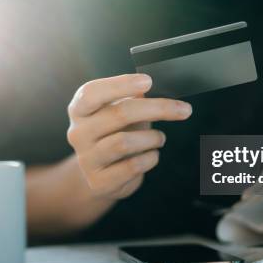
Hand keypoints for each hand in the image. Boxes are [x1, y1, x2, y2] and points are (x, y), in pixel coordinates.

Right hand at [67, 73, 191, 199]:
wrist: (101, 175)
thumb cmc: (115, 134)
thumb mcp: (120, 112)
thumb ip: (133, 99)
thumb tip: (155, 88)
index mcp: (80, 110)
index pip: (93, 92)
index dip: (121, 85)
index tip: (148, 81)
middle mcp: (78, 133)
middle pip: (119, 114)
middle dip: (157, 109)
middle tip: (184, 109)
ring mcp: (86, 159)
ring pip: (124, 142)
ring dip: (152, 138)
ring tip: (160, 138)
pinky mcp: (99, 182)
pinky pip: (132, 166)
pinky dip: (150, 158)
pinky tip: (152, 155)